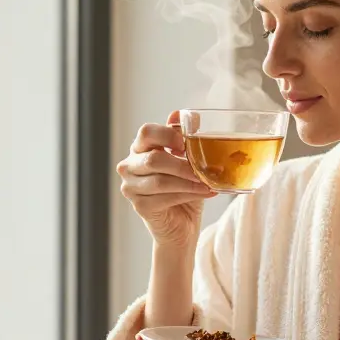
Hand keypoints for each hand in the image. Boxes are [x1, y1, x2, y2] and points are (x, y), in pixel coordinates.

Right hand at [117, 110, 215, 248]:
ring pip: (160, 181)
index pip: (146, 132)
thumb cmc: (183, 187)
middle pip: (153, 159)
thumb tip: (192, 115)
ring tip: (209, 183)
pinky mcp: (139, 206)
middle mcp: (129, 166)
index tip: (186, 144)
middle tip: (206, 168)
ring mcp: (131, 187)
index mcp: (140, 148)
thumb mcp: (187, 160)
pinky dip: (188, 194)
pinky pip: (165, 198)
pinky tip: (205, 193)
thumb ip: (185, 139)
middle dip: (183, 164)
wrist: (181, 224)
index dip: (167, 135)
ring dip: (188, 182)